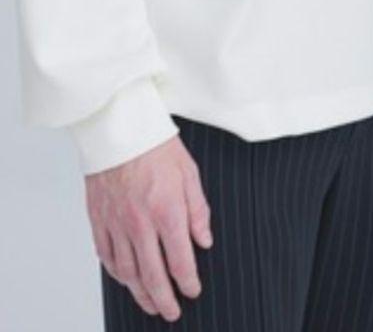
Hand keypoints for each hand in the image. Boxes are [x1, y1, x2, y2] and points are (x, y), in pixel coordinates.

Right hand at [85, 135, 212, 321]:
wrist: (119, 130)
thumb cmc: (157, 146)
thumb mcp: (190, 173)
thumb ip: (198, 210)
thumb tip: (205, 241)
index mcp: (166, 210)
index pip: (180, 258)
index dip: (187, 280)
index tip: (193, 291)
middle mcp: (139, 223)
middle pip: (152, 274)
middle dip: (163, 298)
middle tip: (172, 312)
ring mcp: (115, 224)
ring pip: (127, 271)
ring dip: (139, 292)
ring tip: (150, 304)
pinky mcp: (98, 220)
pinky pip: (107, 256)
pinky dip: (117, 273)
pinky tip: (126, 279)